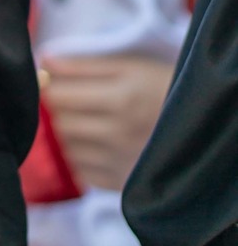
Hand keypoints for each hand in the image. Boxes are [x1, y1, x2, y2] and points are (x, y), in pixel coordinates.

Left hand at [41, 51, 174, 189]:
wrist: (202, 129)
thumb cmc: (162, 88)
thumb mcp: (128, 67)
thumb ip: (83, 65)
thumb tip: (43, 61)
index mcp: (120, 98)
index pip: (58, 97)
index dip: (49, 87)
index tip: (54, 83)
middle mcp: (118, 134)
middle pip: (60, 123)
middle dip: (58, 111)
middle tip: (72, 102)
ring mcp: (121, 162)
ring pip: (68, 149)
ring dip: (69, 135)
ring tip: (88, 123)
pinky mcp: (124, 184)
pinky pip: (83, 173)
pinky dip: (81, 159)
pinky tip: (97, 146)